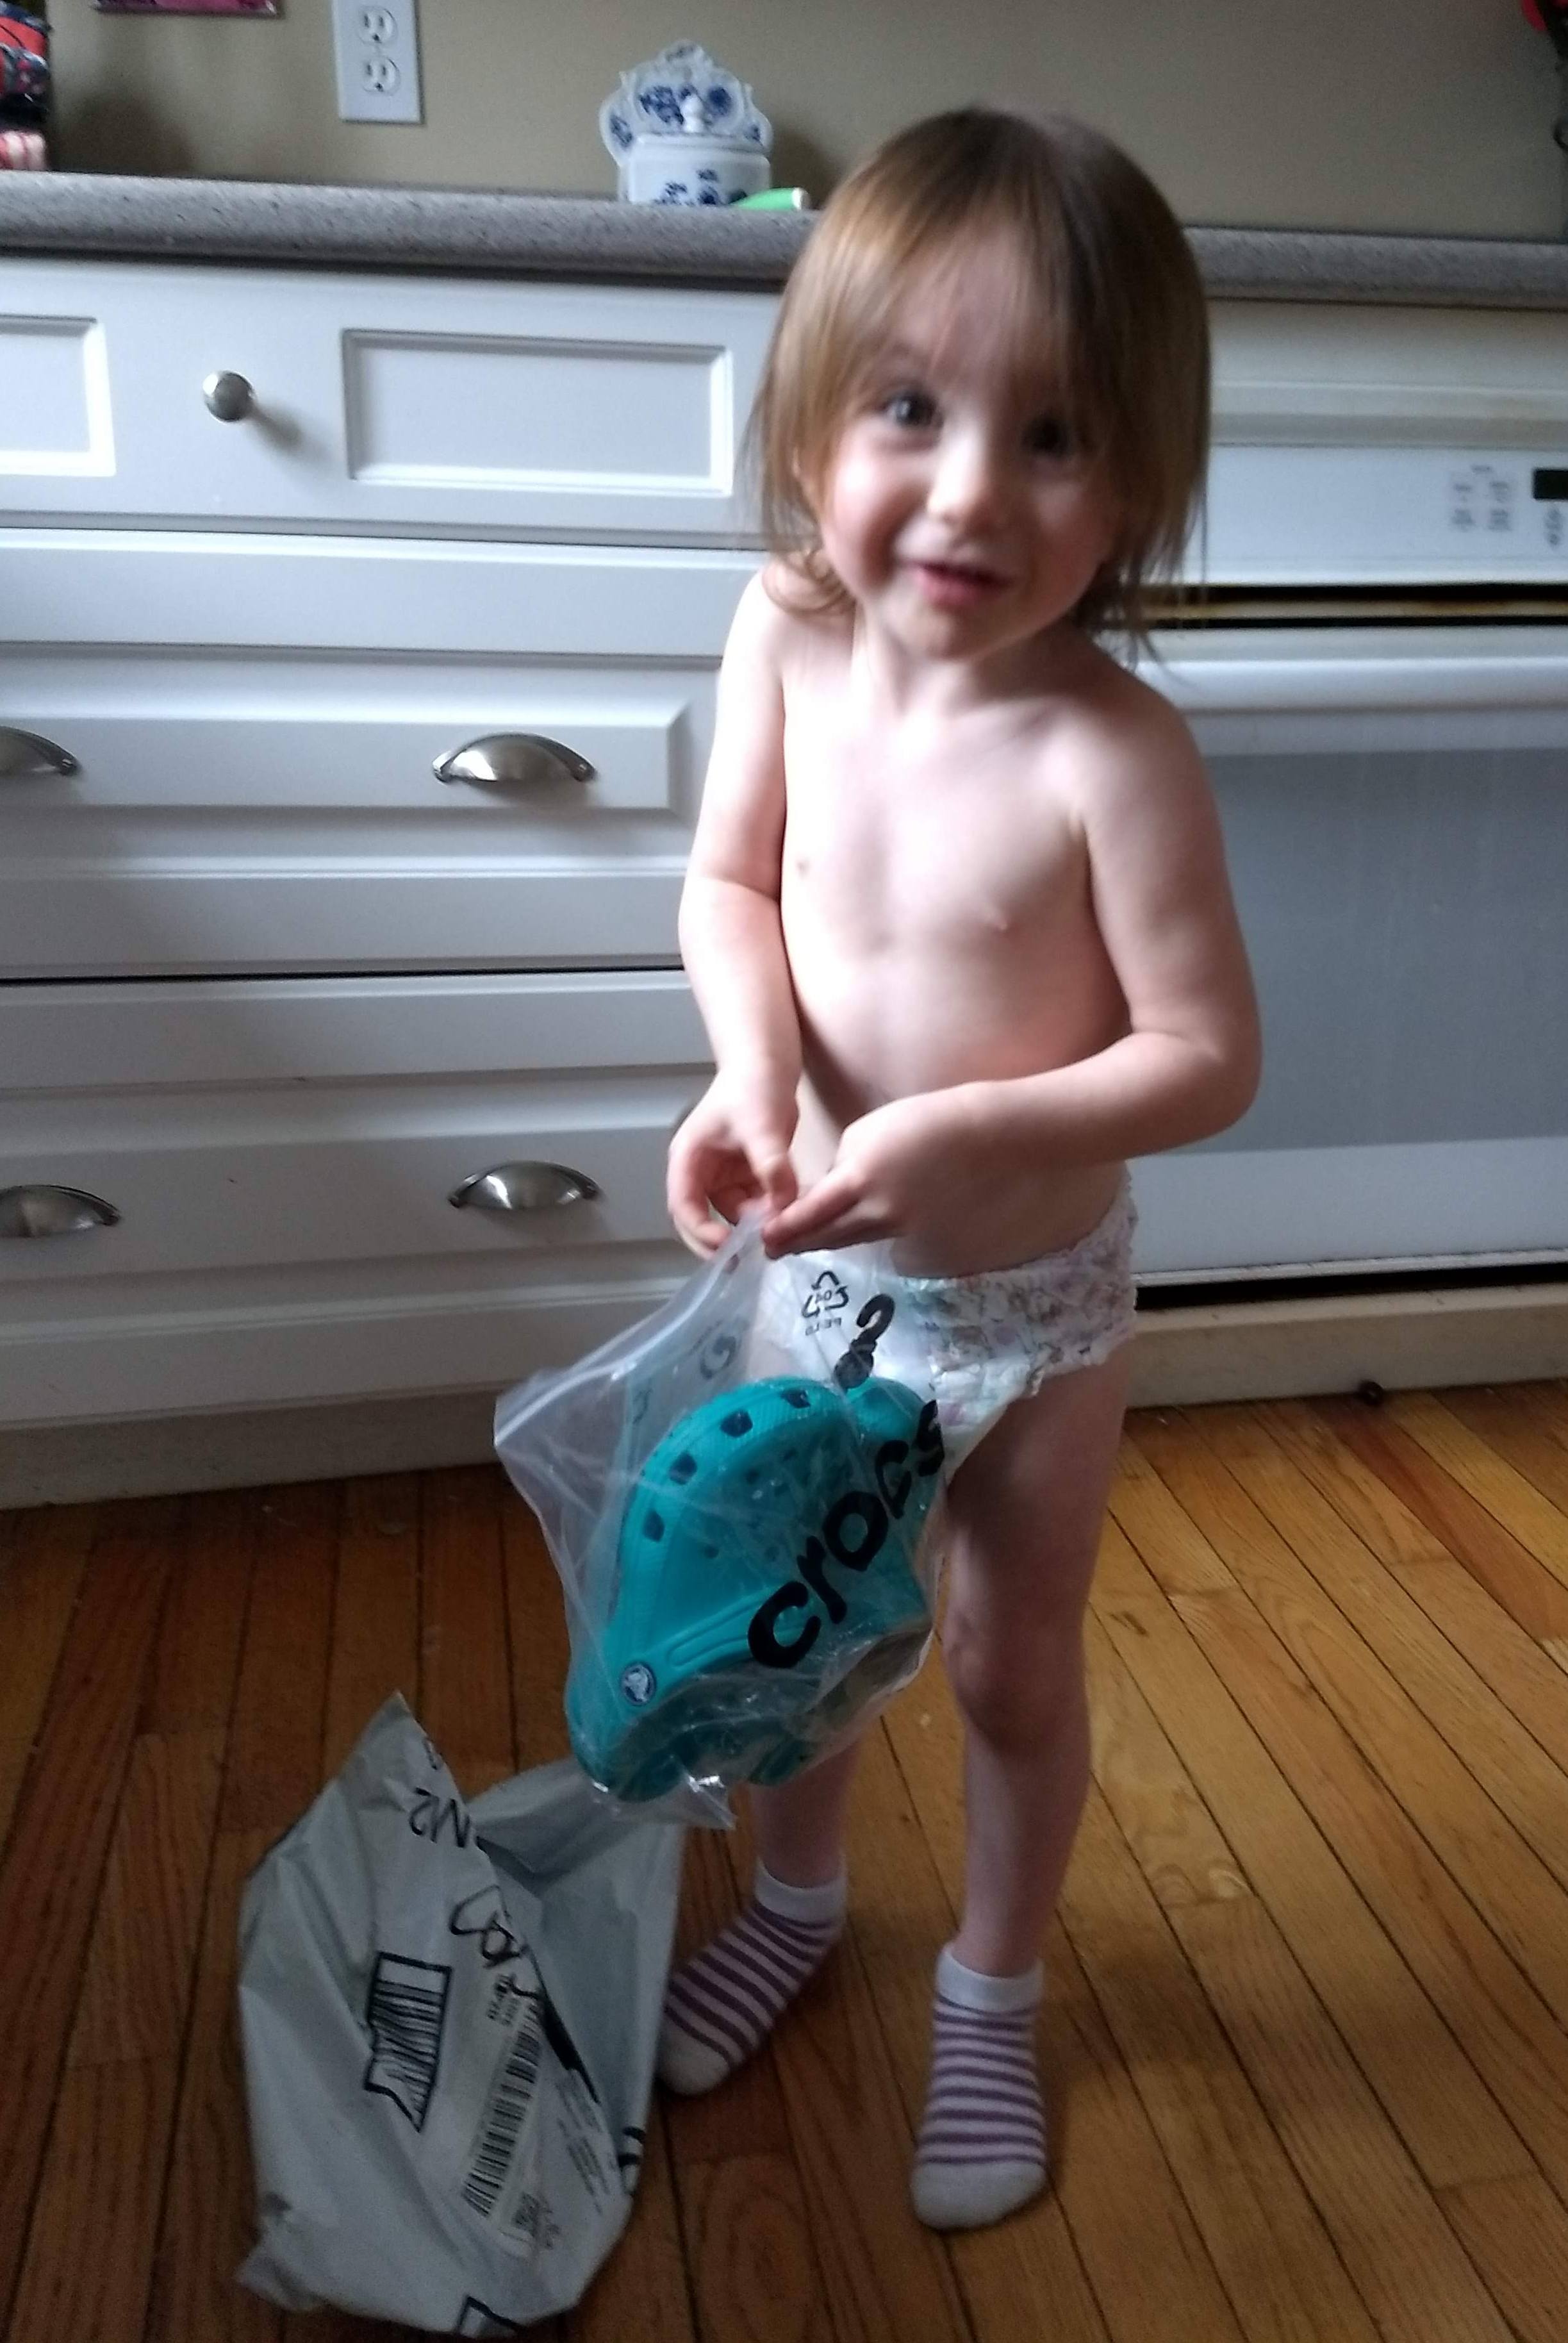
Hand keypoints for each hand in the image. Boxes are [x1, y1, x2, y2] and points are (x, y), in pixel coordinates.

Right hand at [667, 1070, 798, 1255]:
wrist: (768, 1064)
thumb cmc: (753, 1088)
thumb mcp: (761, 1128)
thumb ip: (771, 1167)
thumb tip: (784, 1207)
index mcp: (688, 1160)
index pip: (684, 1206)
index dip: (701, 1232)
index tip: (728, 1248)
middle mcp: (699, 1172)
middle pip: (699, 1220)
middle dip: (719, 1243)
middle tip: (746, 1265)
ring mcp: (721, 1176)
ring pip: (730, 1216)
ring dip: (748, 1230)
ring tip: (774, 1240)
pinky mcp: (743, 1175)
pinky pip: (751, 1205)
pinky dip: (764, 1216)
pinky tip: (784, 1222)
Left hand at [762, 1089, 996, 1256]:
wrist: (988, 1138)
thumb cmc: (926, 1121)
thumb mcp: (869, 1130)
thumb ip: (843, 1164)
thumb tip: (833, 1190)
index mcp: (859, 1179)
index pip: (810, 1213)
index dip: (785, 1230)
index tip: (764, 1239)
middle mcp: (878, 1212)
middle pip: (828, 1236)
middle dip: (798, 1243)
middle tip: (774, 1251)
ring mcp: (904, 1228)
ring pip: (855, 1238)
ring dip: (828, 1240)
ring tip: (806, 1243)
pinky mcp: (925, 1234)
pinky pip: (885, 1236)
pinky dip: (866, 1232)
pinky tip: (860, 1227)